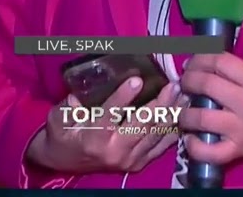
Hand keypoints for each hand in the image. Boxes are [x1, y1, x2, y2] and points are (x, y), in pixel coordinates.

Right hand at [27, 77, 185, 173]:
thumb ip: (70, 105)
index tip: (137, 79)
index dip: (123, 97)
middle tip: (173, 84)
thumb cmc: (63, 135)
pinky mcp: (140, 162)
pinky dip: (174, 128)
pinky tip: (183, 112)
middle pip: (143, 123)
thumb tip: (86, 86)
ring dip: (172, 112)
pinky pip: (162, 144)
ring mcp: (130, 158)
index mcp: (92, 138)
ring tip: (183, 94)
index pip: (110, 114)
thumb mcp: (59, 118)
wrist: (66, 162)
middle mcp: (115, 150)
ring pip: (157, 132)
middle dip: (161, 102)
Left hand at [177, 53, 242, 165]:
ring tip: (183, 107)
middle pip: (206, 85)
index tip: (195, 60)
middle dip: (189, 78)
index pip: (221, 62)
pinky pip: (209, 152)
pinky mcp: (238, 150)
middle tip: (185, 79)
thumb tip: (222, 67)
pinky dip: (194, 146)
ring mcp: (241, 130)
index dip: (202, 57)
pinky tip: (190, 137)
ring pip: (200, 118)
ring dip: (185, 111)